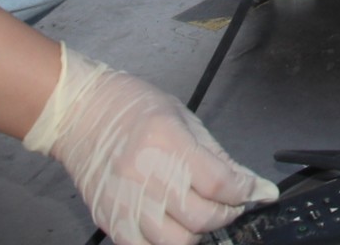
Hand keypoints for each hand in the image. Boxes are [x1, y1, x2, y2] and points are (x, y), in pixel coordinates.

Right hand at [24, 46, 275, 244]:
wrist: (79, 113)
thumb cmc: (132, 108)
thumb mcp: (183, 117)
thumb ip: (216, 155)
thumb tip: (250, 184)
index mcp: (167, 142)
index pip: (219, 182)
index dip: (247, 192)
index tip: (259, 193)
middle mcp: (145, 174)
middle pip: (201, 217)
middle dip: (227, 214)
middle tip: (231, 204)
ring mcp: (125, 201)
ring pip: (175, 242)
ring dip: (198, 232)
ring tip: (200, 215)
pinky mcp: (109, 218)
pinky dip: (164, 243)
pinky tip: (172, 226)